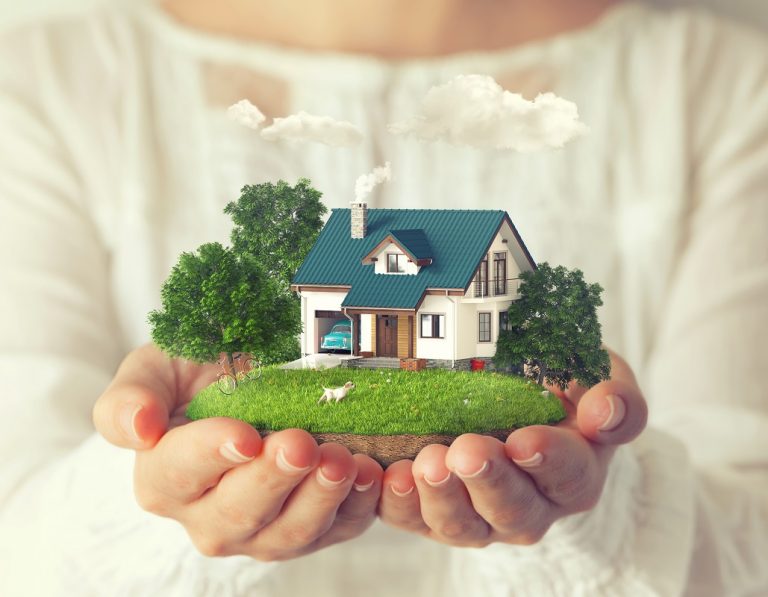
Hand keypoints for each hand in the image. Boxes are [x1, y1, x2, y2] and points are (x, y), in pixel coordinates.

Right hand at [93, 343, 382, 559]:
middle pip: (239, 511)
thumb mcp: (155, 370)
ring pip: (289, 533)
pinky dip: (357, 507)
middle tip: (301, 444)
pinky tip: (372, 475)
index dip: (212, 454)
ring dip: (320, 498)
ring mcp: (262, 531)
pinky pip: (336, 530)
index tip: (244, 435)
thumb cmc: (197, 379)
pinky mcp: (309, 530)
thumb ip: (130, 398)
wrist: (244, 389)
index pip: (181, 472)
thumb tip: (139, 429)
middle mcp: (209, 517)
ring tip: (341, 461)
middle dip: (274, 479)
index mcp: (165, 478)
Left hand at [377, 350, 646, 546]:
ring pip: (462, 524)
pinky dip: (397, 503)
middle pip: (511, 508)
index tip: (524, 441)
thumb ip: (616, 400)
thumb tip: (604, 410)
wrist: (526, 410)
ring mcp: (480, 514)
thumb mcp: (603, 382)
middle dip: (487, 481)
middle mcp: (530, 505)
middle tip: (467, 450)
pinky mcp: (436, 512)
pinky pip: (414, 519)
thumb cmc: (565, 394)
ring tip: (425, 463)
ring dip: (441, 497)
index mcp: (574, 474)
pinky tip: (387, 475)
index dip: (547, 461)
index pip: (568, 475)